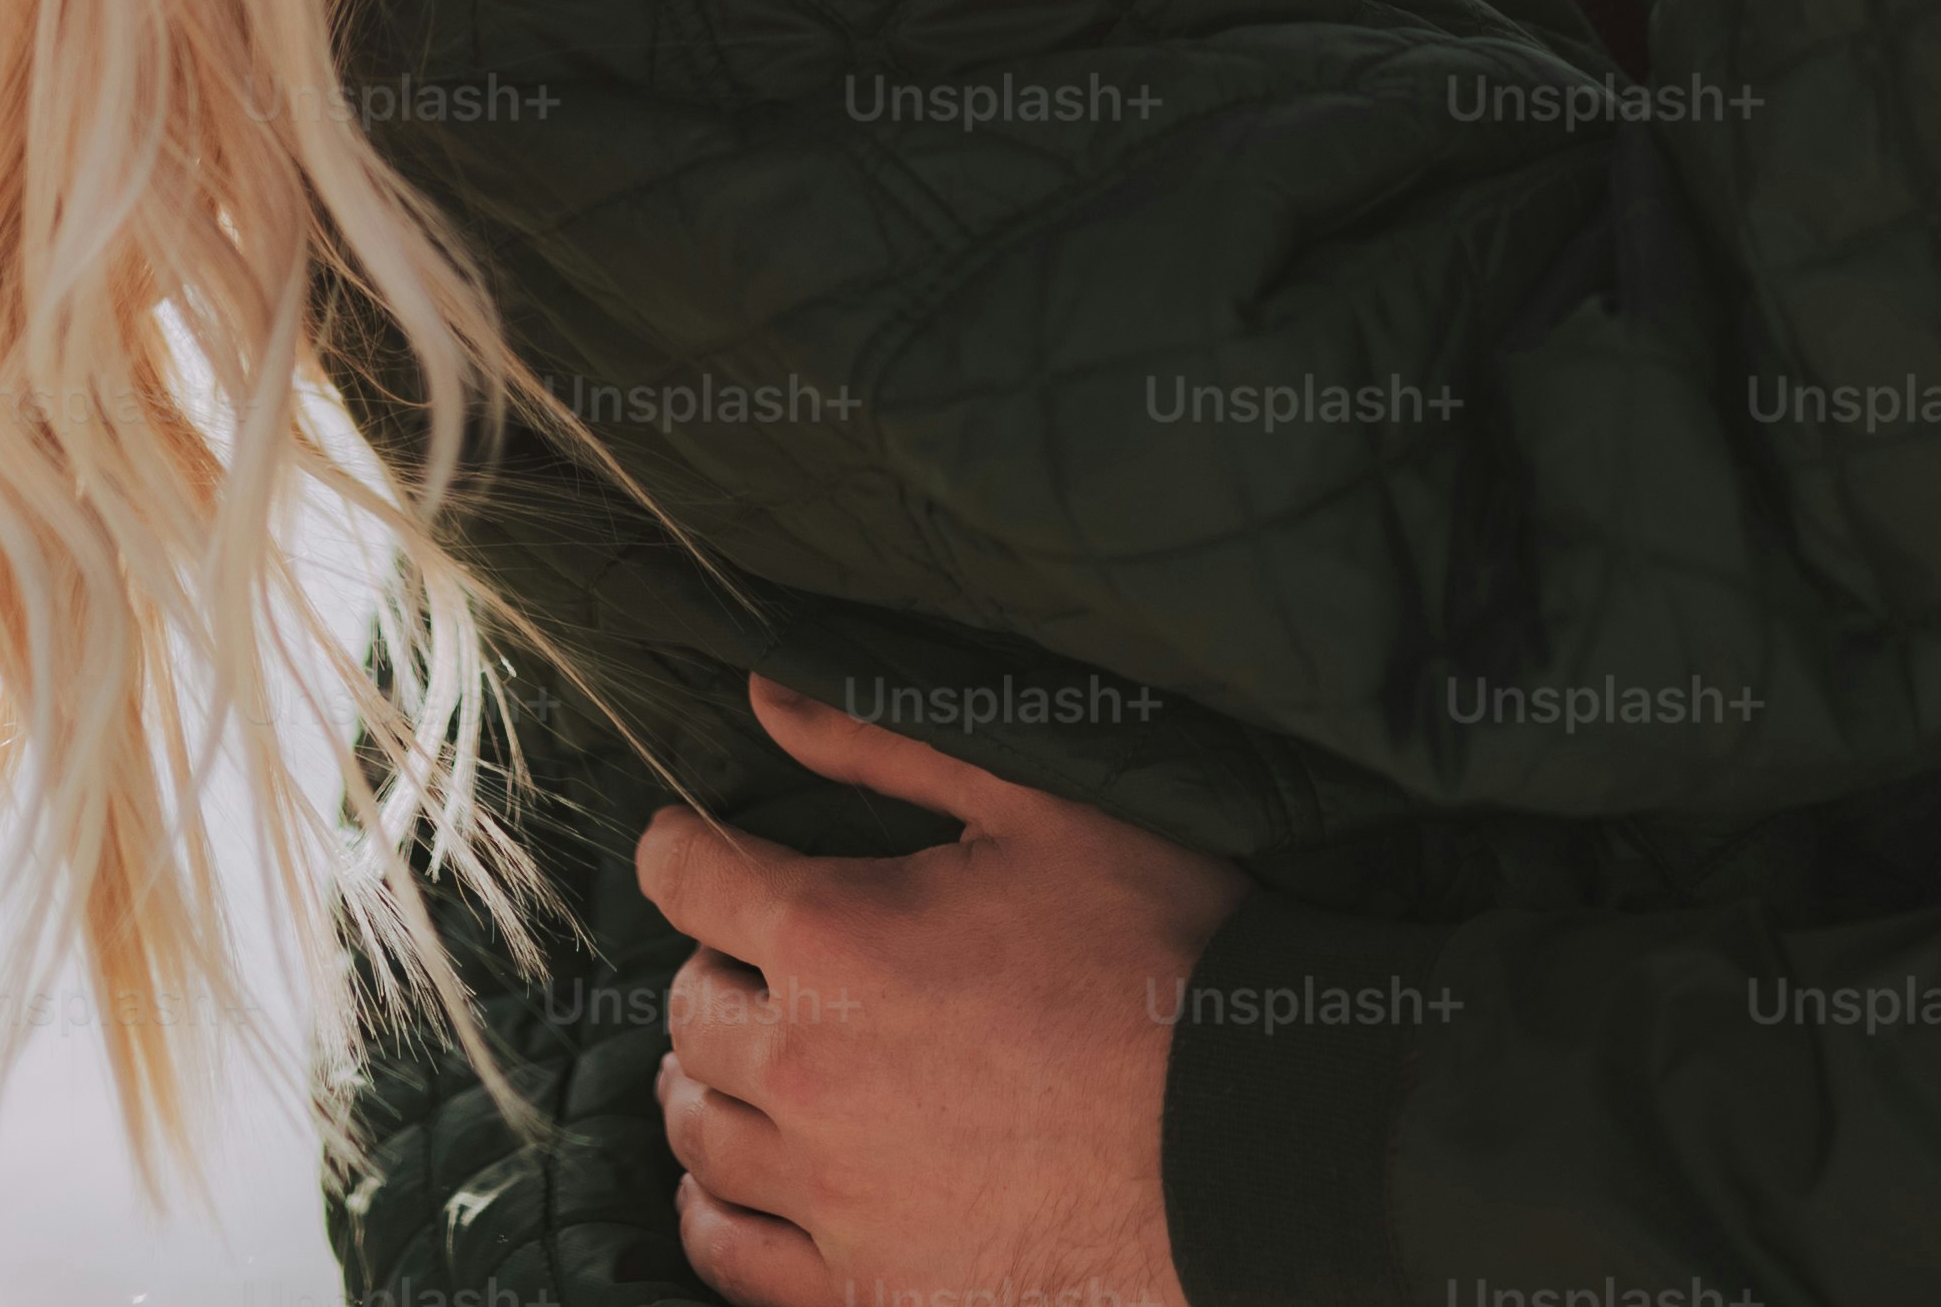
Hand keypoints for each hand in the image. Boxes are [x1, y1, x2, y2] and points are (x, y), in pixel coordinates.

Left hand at [636, 673, 1252, 1306]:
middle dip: (717, 969)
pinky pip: (731, 1255)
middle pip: (685, 1009)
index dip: (686, 848)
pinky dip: (718, 1211)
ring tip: (759, 1062)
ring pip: (698, 1132)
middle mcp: (808, 1072)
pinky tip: (742, 1183)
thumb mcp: (1039, 809)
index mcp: (836, 939)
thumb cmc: (1162, 954)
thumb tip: (764, 693)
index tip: (703, 852)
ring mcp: (834, 1195)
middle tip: (772, 960)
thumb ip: (885, 746)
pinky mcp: (870, 1287)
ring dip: (713, 1083)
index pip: (683, 875)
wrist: (1257, 1137)